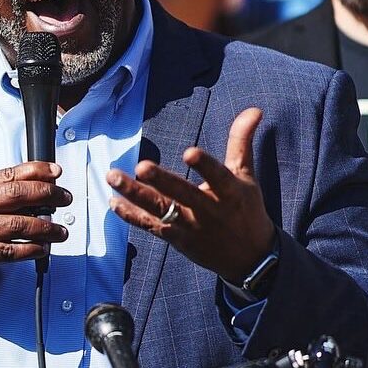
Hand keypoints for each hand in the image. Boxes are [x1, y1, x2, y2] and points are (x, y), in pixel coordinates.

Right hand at [0, 162, 72, 302]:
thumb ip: (3, 196)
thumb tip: (43, 188)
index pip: (8, 174)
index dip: (36, 171)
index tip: (56, 172)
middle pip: (15, 194)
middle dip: (46, 194)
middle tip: (64, 198)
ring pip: (18, 225)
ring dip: (46, 228)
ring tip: (60, 231)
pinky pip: (13, 251)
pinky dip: (33, 249)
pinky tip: (43, 248)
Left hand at [108, 107, 274, 281]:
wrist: (250, 258)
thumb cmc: (246, 209)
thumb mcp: (246, 175)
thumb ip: (241, 141)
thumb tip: (254, 109)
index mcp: (229, 192)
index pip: (217, 176)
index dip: (205, 165)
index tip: (189, 152)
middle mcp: (208, 210)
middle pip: (182, 194)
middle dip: (161, 181)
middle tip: (141, 166)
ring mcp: (191, 227)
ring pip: (160, 210)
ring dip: (134, 194)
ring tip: (113, 177)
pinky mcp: (177, 239)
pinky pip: (151, 226)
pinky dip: (131, 215)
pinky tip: (113, 201)